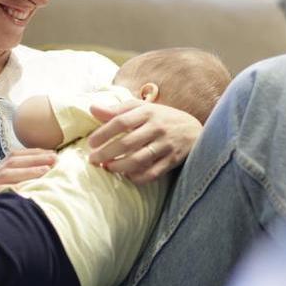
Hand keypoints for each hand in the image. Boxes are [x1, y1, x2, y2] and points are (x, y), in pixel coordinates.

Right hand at [0, 149, 56, 219]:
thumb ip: (14, 191)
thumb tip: (41, 187)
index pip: (13, 157)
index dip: (34, 153)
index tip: (53, 154)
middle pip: (11, 162)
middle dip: (35, 159)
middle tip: (55, 159)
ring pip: (4, 175)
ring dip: (27, 172)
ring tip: (46, 172)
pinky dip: (8, 190)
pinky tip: (24, 190)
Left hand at [87, 100, 201, 184]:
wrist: (194, 129)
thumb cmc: (161, 118)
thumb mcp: (142, 108)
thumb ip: (117, 110)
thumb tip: (92, 109)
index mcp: (148, 112)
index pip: (121, 121)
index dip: (103, 133)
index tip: (91, 143)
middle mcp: (157, 128)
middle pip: (127, 143)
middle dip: (106, 153)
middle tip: (93, 159)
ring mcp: (166, 145)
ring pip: (138, 160)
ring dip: (119, 167)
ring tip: (107, 168)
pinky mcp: (172, 160)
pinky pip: (152, 173)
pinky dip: (137, 177)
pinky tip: (127, 175)